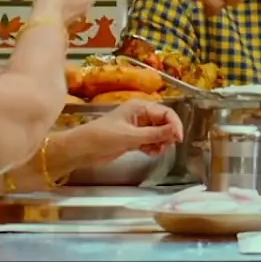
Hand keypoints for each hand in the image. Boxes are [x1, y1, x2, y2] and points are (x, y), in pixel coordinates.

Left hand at [69, 99, 184, 167]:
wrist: (82, 149)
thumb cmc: (103, 137)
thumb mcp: (130, 136)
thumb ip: (154, 134)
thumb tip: (176, 131)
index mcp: (139, 107)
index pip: (165, 113)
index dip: (174, 124)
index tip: (178, 139)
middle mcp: (140, 115)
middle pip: (163, 122)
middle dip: (168, 134)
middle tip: (167, 147)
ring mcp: (136, 128)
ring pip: (158, 133)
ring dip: (161, 142)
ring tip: (157, 151)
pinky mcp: (132, 140)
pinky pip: (150, 141)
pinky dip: (153, 147)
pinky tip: (151, 153)